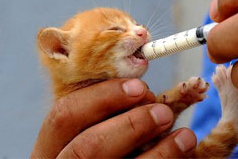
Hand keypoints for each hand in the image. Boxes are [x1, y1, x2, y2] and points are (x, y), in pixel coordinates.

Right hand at [31, 78, 196, 157]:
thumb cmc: (112, 147)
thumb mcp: (102, 129)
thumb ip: (116, 111)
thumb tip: (146, 90)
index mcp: (52, 146)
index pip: (63, 116)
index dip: (102, 97)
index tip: (139, 86)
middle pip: (86, 148)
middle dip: (130, 125)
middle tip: (164, 112)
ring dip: (158, 152)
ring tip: (185, 135)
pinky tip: (183, 151)